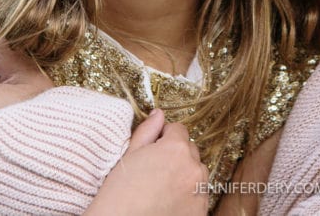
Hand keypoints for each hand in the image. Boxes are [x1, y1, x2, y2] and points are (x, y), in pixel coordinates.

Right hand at [86, 109, 208, 215]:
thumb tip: (158, 114)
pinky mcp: (201, 211)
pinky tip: (169, 202)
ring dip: (185, 175)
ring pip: (197, 173)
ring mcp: (200, 192)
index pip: (178, 130)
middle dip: (176, 156)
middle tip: (155, 171)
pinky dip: (189, 196)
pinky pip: (200, 196)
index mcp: (176, 149)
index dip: (164, 137)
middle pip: (190, 151)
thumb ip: (147, 132)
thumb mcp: (129, 157)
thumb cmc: (119, 196)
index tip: (153, 149)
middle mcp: (193, 168)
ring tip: (161, 188)